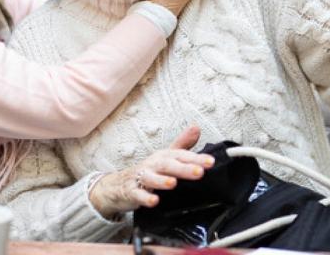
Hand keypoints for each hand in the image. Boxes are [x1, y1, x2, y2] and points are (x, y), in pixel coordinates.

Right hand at [89, 126, 214, 218]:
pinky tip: (154, 201)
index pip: (180, 155)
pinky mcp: (132, 191)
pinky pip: (138, 195)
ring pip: (150, 178)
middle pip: (167, 164)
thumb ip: (182, 144)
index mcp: (163, 157)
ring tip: (173, 183)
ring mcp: (141, 178)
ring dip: (161, 180)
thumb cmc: (147, 170)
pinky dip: (145, 198)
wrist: (119, 184)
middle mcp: (152, 165)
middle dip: (183, 168)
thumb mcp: (165, 156)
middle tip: (199, 172)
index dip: (196, 158)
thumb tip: (196, 128)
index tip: (210, 162)